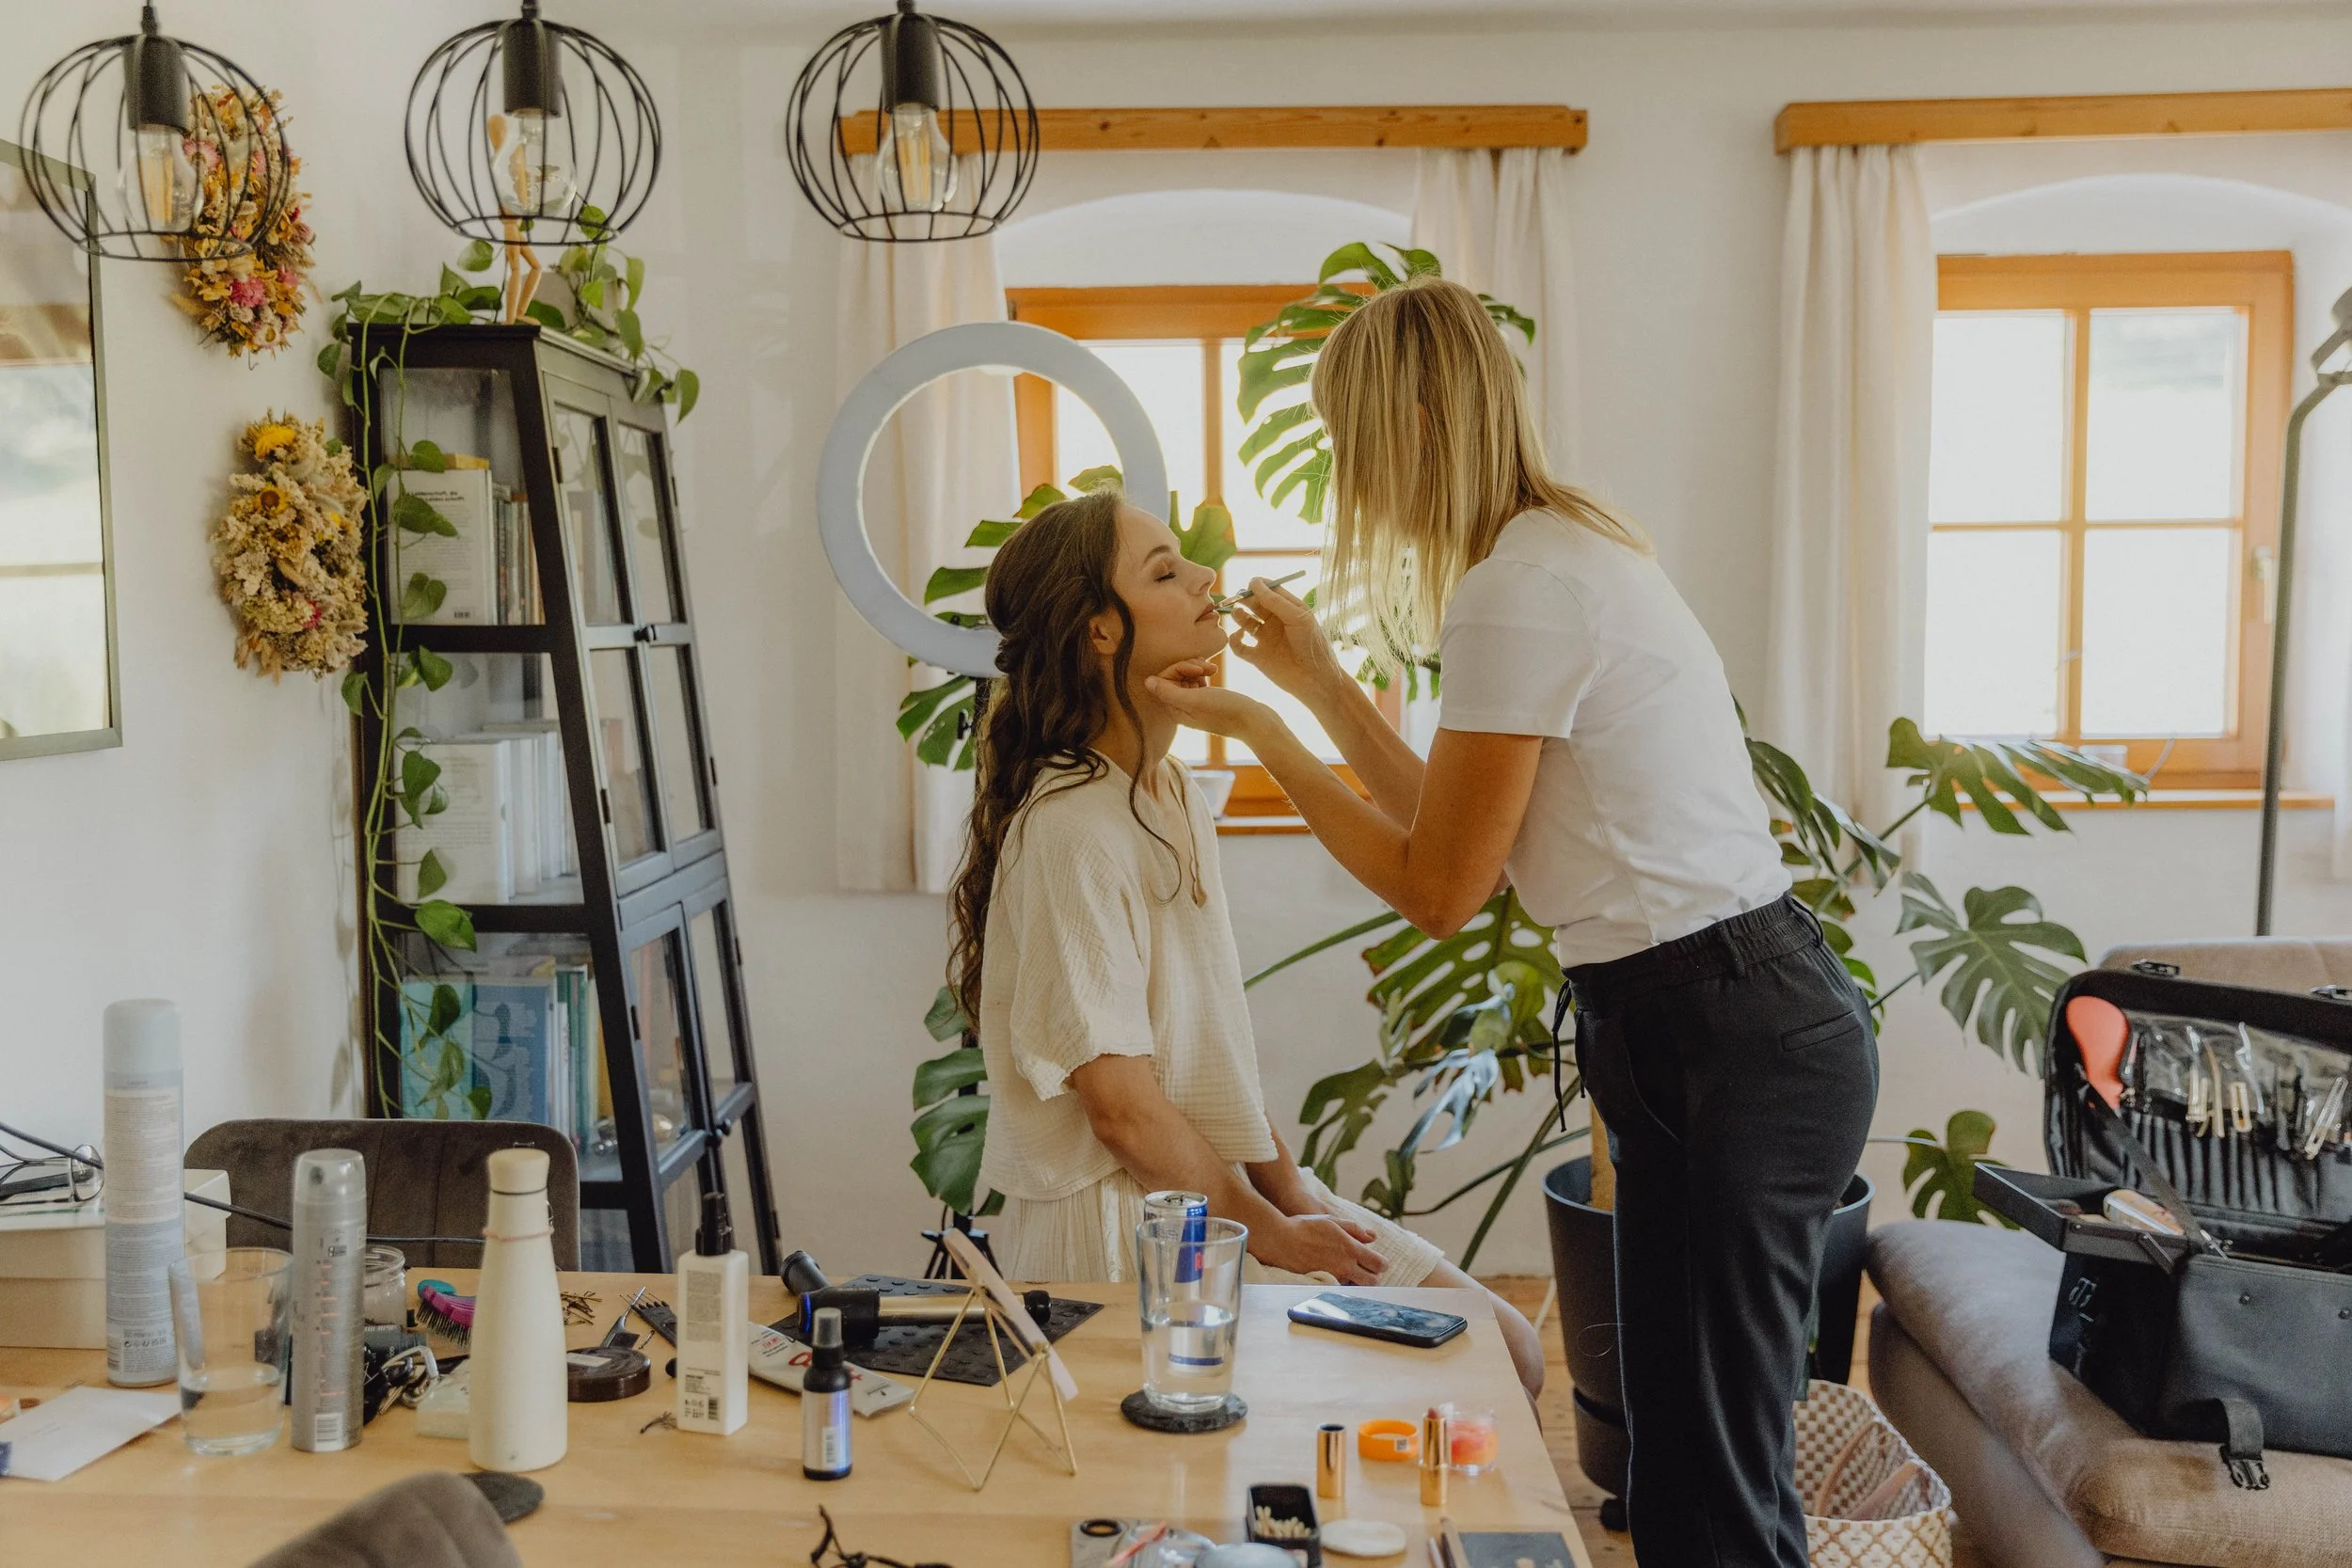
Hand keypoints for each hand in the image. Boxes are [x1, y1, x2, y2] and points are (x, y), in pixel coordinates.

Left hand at [1145, 659, 1280, 746]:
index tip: (1197, 670)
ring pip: (1185, 675)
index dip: (1177, 669)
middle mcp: (1182, 708)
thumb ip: (1168, 692)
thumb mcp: (1195, 700)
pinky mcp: (1207, 698)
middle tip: (1207, 668)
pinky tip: (1214, 671)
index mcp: (1175, 710)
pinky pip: (1196, 678)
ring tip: (1213, 669)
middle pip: (1172, 676)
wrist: (1256, 722)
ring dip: (1197, 667)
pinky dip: (1203, 671)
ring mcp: (1195, 703)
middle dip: (1188, 666)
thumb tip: (1147, 682)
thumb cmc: (1227, 711)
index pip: (1162, 680)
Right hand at [1227, 579, 1349, 707]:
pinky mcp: (1258, 658)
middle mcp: (1275, 623)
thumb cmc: (1312, 645)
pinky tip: (1239, 636)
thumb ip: (1275, 600)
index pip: (1269, 591)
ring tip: (1239, 615)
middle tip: (1235, 598)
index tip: (1249, 585)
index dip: (1258, 586)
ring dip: (1238, 616)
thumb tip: (1254, 582)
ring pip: (1244, 622)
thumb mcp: (1297, 617)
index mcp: (1288, 610)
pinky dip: (1234, 640)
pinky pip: (1239, 646)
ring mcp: (1266, 640)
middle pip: (1254, 604)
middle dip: (1244, 599)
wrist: (1315, 680)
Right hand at [1255, 1214, 1384, 1285]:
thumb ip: (1354, 1229)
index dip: (1382, 1264)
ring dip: (1356, 1281)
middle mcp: (1344, 1266)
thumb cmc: (1304, 1227)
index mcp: (1349, 1249)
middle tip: (1366, 1269)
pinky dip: (1341, 1283)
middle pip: (1372, 1281)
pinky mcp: (1321, 1284)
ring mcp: (1333, 1277)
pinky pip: (1339, 1288)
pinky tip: (1333, 1273)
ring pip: (1355, 1286)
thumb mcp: (1331, 1220)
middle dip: (1373, 1276)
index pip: (1378, 1264)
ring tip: (1347, 1270)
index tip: (1379, 1262)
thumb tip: (1372, 1237)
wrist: (1280, 1240)